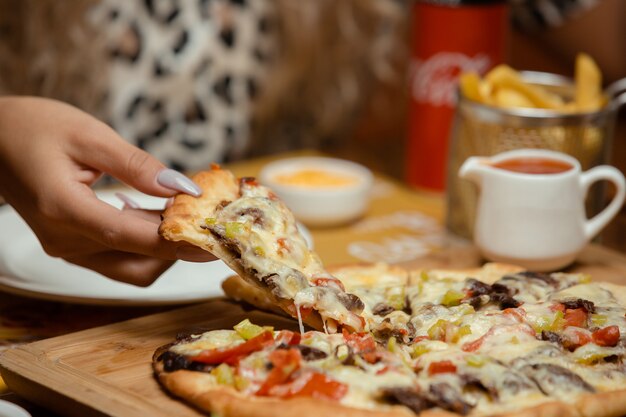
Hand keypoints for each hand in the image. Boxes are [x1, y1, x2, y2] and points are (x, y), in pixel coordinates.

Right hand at [0, 96, 214, 285]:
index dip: (179, 242)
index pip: (134, 238)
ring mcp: (67, 248)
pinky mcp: (71, 246)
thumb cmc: (34, 128)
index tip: (215, 239)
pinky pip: (118, 259)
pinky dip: (145, 245)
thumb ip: (137, 165)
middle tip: (209, 222)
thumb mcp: (89, 135)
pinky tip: (159, 216)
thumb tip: (181, 188)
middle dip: (179, 248)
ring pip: (131, 268)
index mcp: (65, 210)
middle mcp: (65, 240)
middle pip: (138, 263)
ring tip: (188, 215)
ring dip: (163, 250)